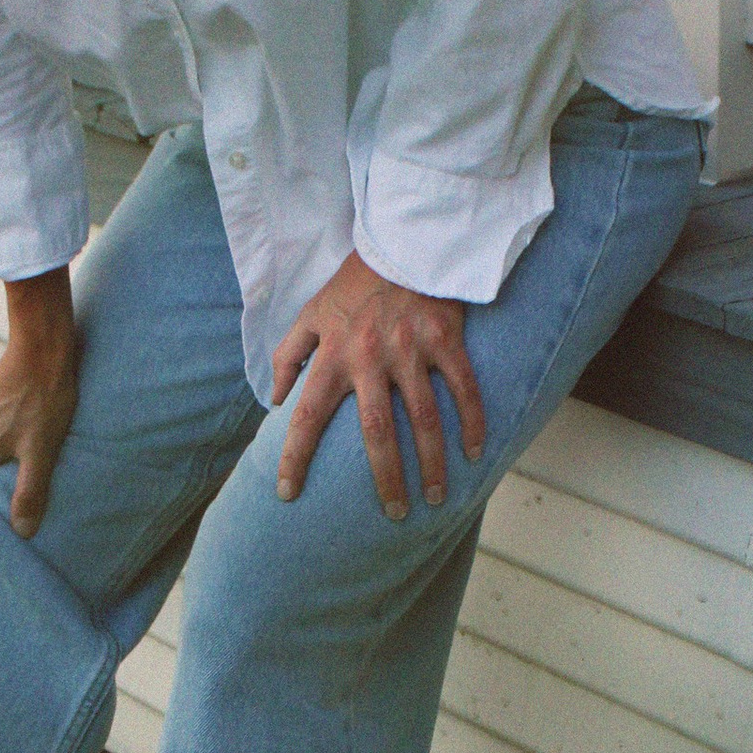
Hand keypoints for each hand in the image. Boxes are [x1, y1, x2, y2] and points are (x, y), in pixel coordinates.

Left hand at [270, 252, 486, 517]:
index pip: (306, 418)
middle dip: (385, 479)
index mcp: (332, 356)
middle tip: (395, 513)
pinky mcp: (445, 339)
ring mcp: (411, 350)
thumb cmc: (353, 284)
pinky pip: (463, 389)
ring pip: (425, 420)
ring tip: (437, 497)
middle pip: (376, 433)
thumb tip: (277, 400)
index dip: (294, 459)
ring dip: (433, 464)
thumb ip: (289, 356)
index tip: (287, 494)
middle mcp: (369, 358)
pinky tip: (475, 453)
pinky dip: (473, 423)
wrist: (401, 239)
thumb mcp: (310, 313)